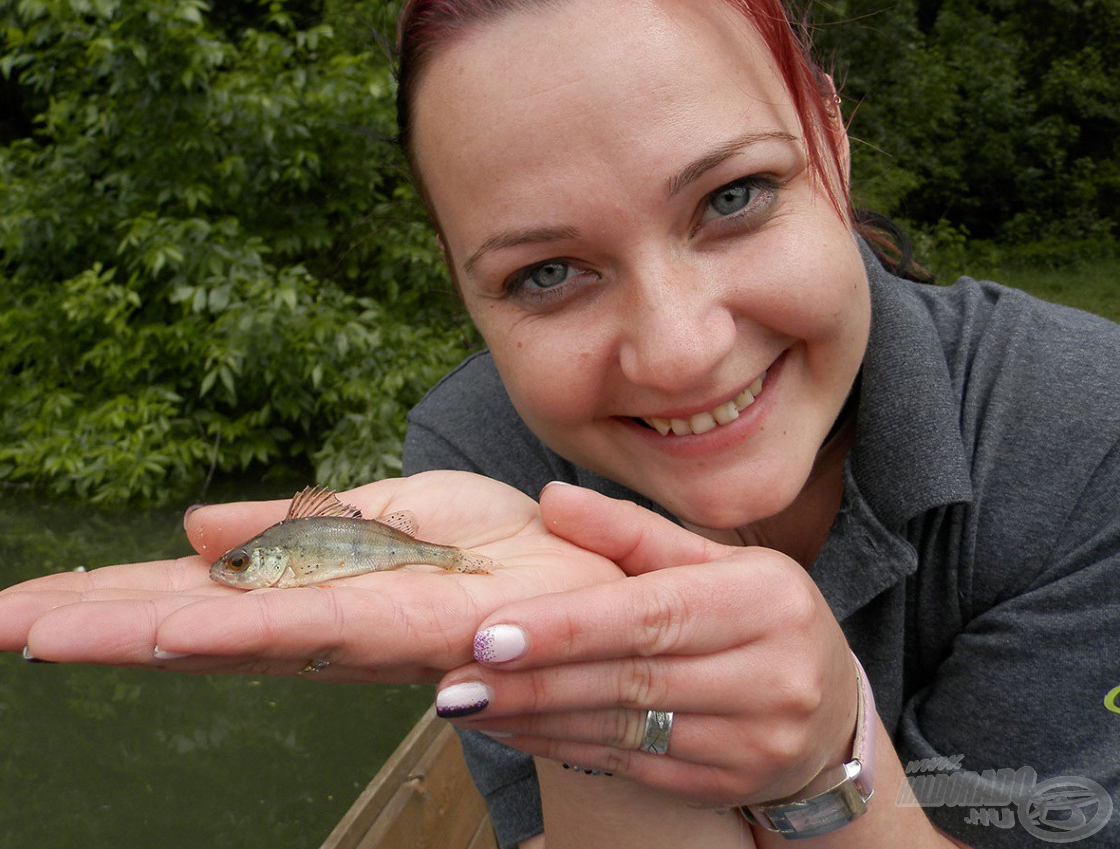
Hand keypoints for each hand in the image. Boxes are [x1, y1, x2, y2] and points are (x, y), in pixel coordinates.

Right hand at [0, 471, 622, 683]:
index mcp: (303, 590)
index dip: (102, 598)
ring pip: (229, 633)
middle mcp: (316, 622)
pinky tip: (174, 627)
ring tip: (46, 632)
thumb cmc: (486, 545)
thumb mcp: (380, 512)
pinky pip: (313, 624)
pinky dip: (240, 628)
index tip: (15, 607)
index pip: (186, 595)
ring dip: (135, 632)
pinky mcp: (411, 622)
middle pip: (185, 623)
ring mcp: (356, 629)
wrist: (586, 573)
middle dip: (90, 625)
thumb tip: (192, 524)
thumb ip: (289, 524)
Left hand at [436, 483, 859, 806]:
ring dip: (535, 718)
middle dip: (533, 681)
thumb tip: (551, 500)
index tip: (490, 633)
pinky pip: (629, 764)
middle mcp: (769, 675)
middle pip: (630, 679)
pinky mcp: (726, 783)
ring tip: (467, 703)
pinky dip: (562, 746)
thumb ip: (631, 532)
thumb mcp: (713, 559)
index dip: (567, 627)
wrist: (828, 714)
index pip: (651, 615)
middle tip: (456, 679)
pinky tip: (513, 728)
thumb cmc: (757, 615)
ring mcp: (753, 741)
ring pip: (622, 730)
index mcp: (764, 601)